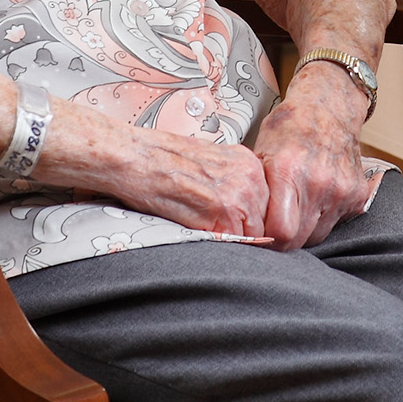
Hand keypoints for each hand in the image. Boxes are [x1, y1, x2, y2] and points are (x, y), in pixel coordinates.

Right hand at [93, 127, 270, 238]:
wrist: (134, 156)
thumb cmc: (160, 160)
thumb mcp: (208, 163)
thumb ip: (231, 183)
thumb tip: (243, 211)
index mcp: (248, 162)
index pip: (267, 205)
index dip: (253, 221)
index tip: (240, 228)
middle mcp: (249, 175)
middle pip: (264, 221)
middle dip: (246, 232)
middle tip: (220, 234)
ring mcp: (239, 193)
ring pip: (253, 235)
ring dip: (233, 240)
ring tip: (206, 232)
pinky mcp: (223, 211)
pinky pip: (234, 241)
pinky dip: (219, 245)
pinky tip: (199, 232)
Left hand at [252, 75, 379, 250]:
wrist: (329, 107)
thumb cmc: (290, 127)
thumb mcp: (259, 151)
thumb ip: (254, 191)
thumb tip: (241, 224)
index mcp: (289, 171)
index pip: (280, 233)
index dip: (268, 239)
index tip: (262, 232)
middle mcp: (319, 183)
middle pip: (298, 240)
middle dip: (284, 237)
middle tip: (277, 220)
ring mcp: (341, 190)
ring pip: (318, 236)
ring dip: (305, 229)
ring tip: (297, 206)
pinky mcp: (357, 195)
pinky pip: (336, 224)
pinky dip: (324, 218)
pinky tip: (316, 198)